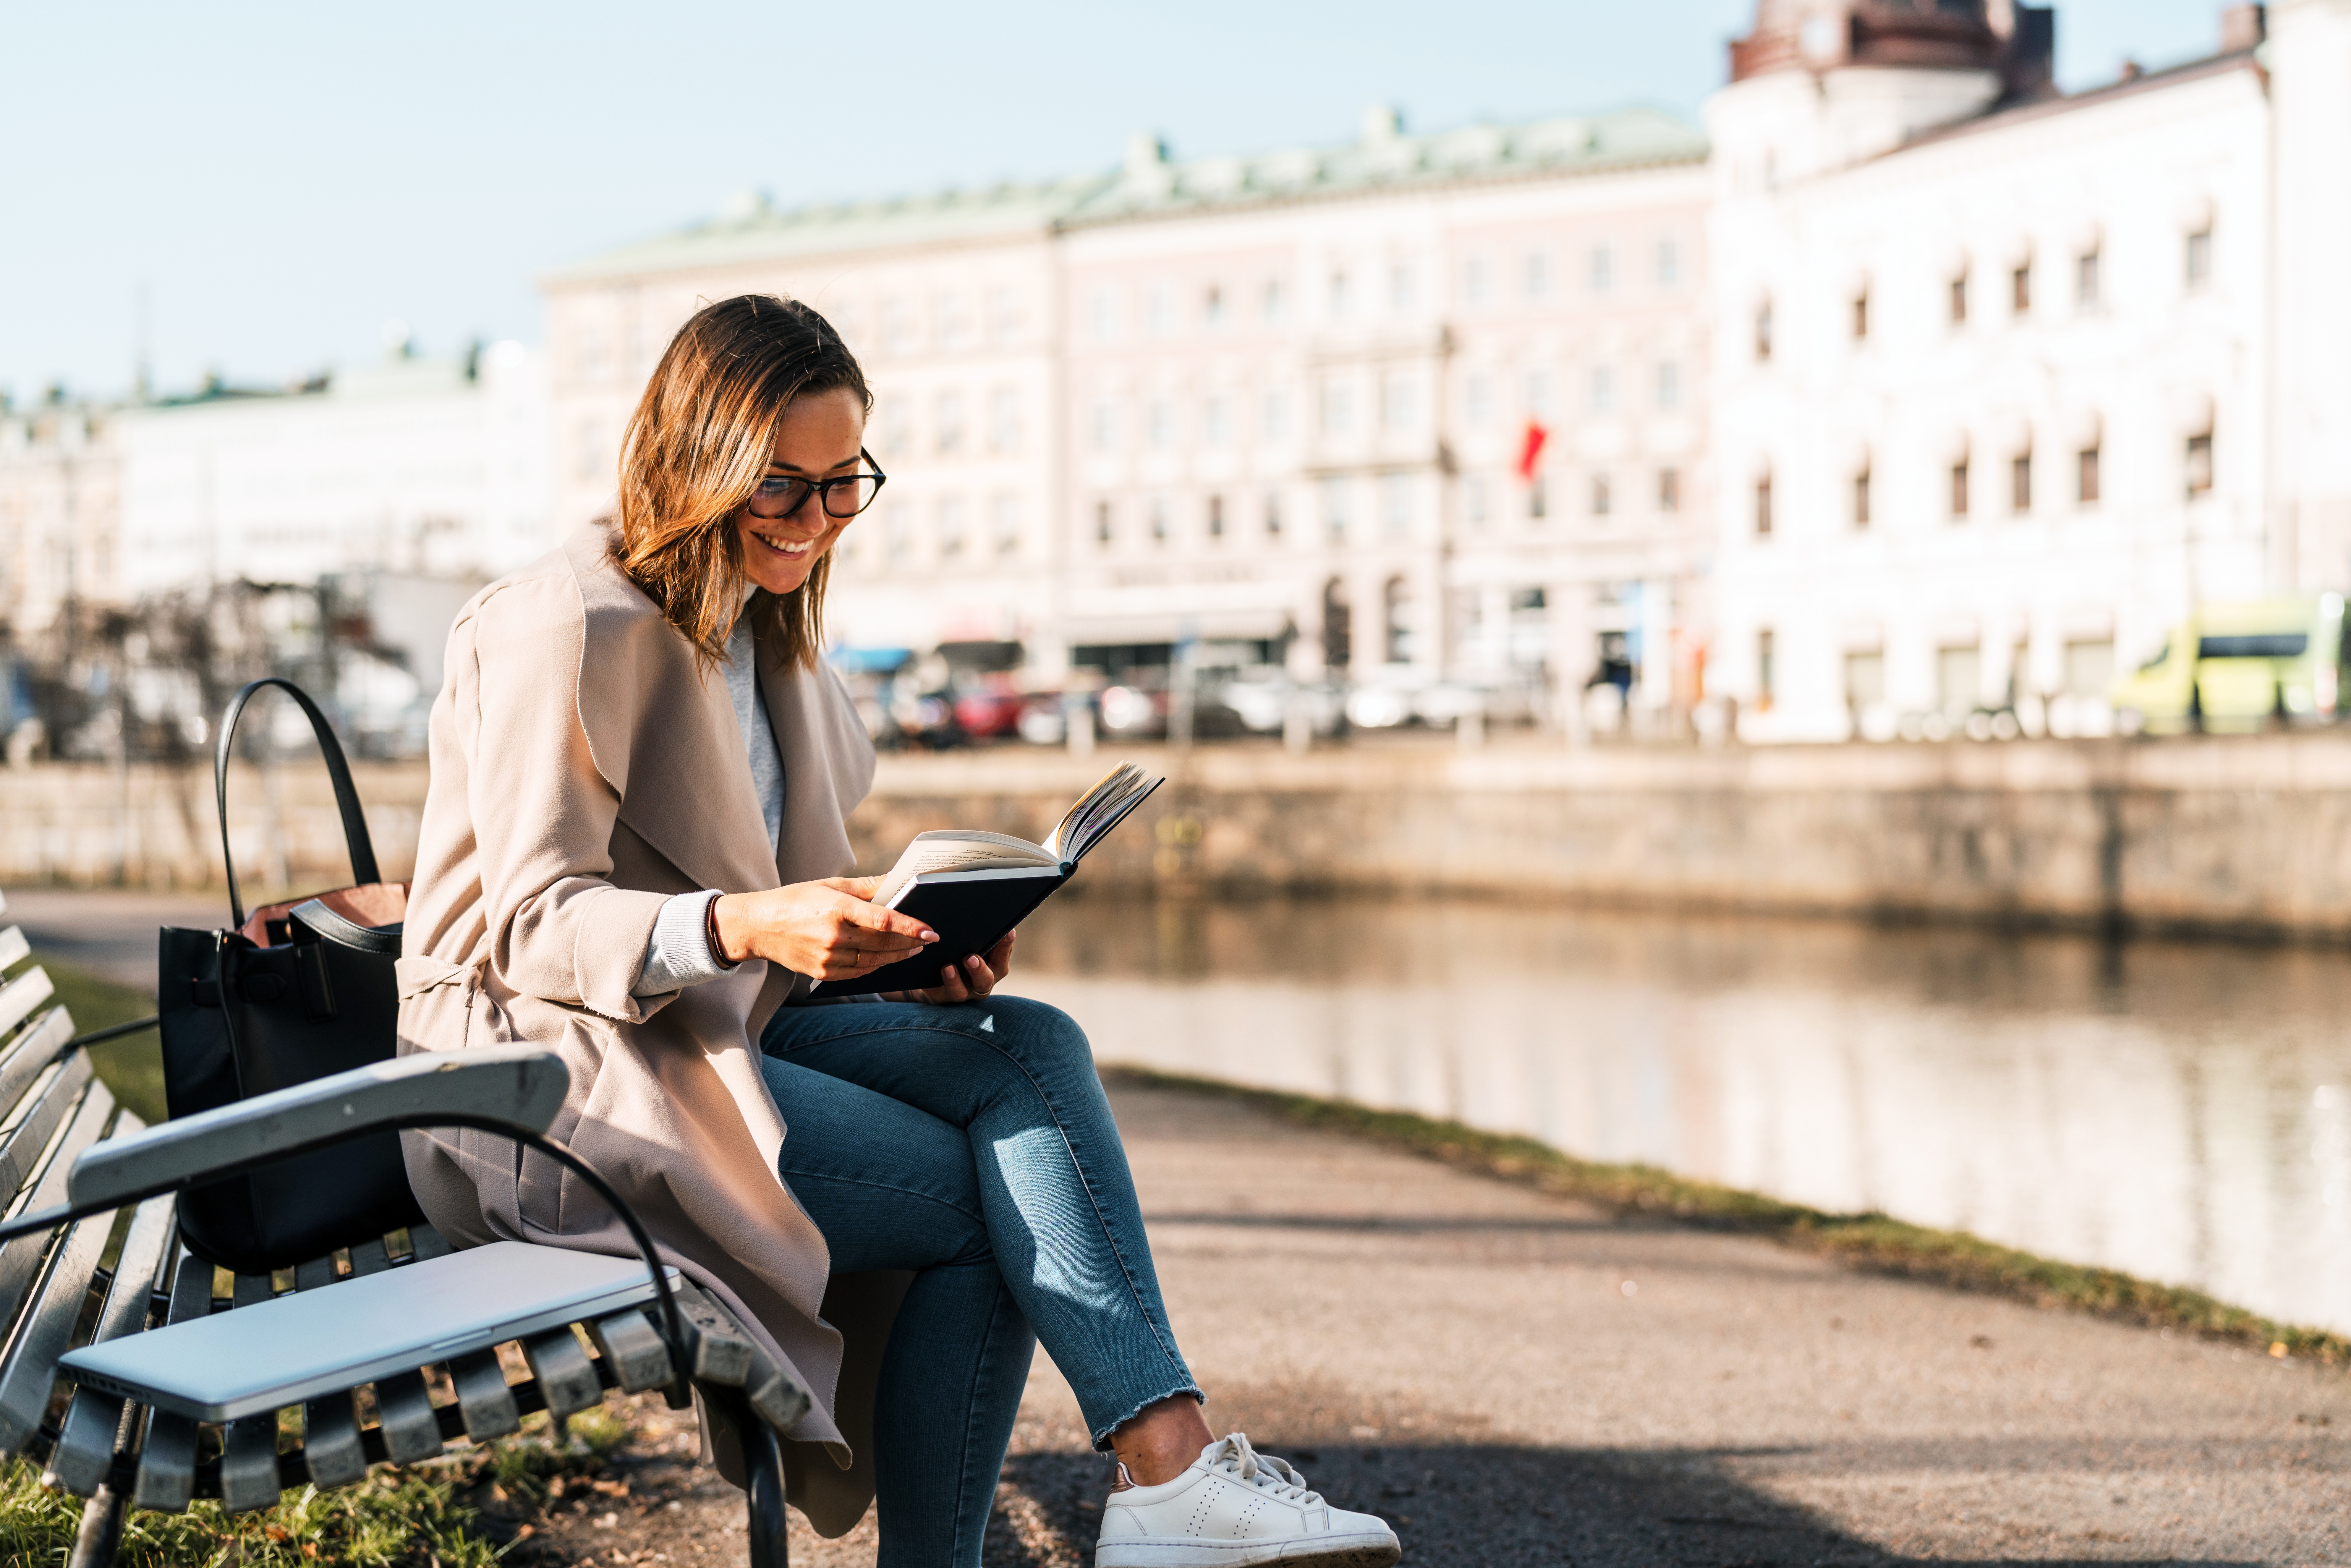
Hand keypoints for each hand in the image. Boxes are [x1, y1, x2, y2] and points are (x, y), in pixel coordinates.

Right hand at [710, 877, 936, 982]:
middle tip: (927, 939)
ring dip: (897, 957)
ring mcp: (826, 958)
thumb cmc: (797, 899)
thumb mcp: (831, 884)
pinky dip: (875, 966)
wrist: (758, 926)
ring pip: (873, 961)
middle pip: (882, 943)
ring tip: (912, 949)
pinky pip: (858, 973)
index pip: (883, 920)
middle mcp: (832, 936)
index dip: (910, 927)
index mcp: (836, 908)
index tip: (931, 931)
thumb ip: (868, 886)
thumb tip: (900, 880)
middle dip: (909, 943)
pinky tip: (886, 959)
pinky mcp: (821, 973)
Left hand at [880, 929, 1014, 1005]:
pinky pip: (937, 993)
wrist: (931, 972)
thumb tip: (981, 907)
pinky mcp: (938, 997)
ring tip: (947, 967)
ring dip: (955, 980)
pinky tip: (932, 970)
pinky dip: (935, 983)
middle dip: (979, 969)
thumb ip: (977, 931)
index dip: (1006, 945)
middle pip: (985, 980)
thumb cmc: (957, 949)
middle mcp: (978, 982)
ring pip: (960, 991)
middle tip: (971, 957)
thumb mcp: (969, 940)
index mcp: (991, 965)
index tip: (1007, 931)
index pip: (1002, 955)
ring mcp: (959, 991)